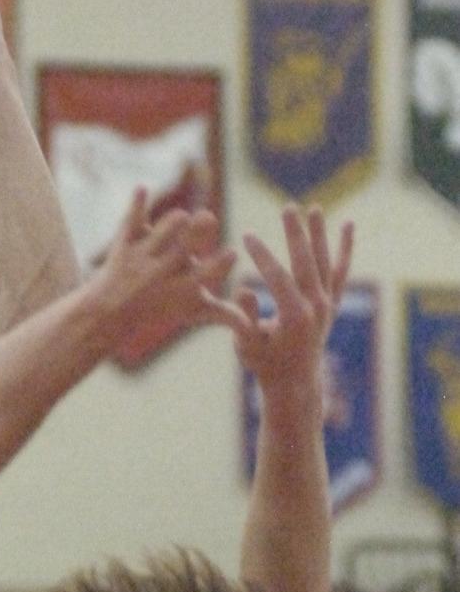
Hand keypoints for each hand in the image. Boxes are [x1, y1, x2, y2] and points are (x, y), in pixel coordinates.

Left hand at [86, 189, 234, 342]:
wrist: (110, 311)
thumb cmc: (161, 309)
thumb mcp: (192, 312)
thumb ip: (224, 313)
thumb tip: (251, 323)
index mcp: (183, 287)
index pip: (205, 276)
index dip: (220, 265)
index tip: (233, 253)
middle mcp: (163, 271)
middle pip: (183, 249)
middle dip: (197, 233)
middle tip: (208, 218)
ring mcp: (143, 256)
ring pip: (163, 231)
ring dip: (174, 220)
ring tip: (182, 219)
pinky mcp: (126, 241)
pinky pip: (132, 220)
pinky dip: (136, 204)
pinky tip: (142, 188)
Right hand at [202, 205, 354, 400]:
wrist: (294, 383)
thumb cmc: (264, 364)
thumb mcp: (247, 344)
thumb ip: (246, 316)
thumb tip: (243, 288)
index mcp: (294, 317)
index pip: (277, 277)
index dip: (261, 255)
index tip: (246, 235)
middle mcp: (316, 308)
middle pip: (306, 262)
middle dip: (296, 234)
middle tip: (287, 208)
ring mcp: (327, 305)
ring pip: (325, 262)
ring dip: (320, 234)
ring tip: (314, 208)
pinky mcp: (332, 304)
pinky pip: (341, 272)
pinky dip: (346, 249)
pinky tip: (349, 225)